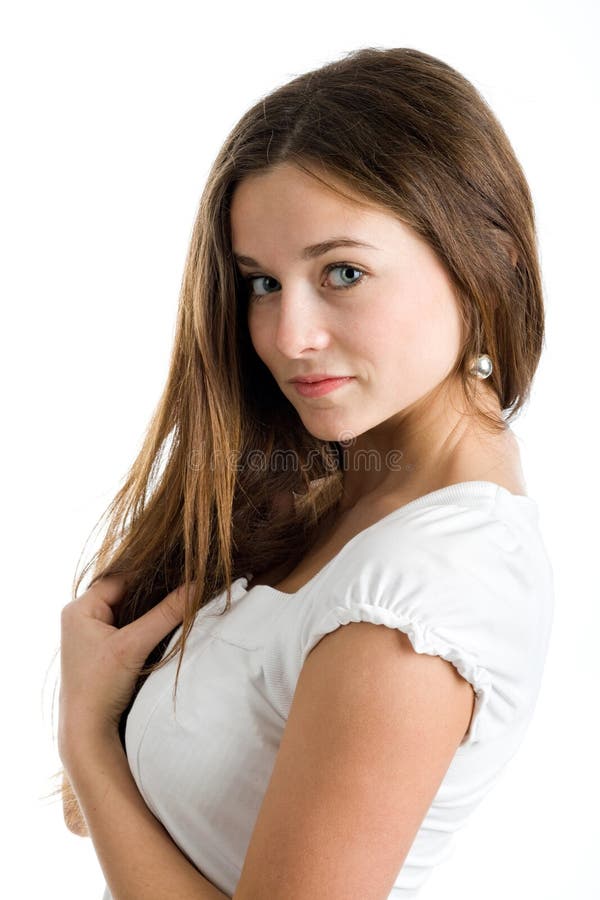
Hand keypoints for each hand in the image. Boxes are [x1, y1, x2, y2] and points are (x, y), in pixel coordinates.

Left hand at [58, 574, 186, 761]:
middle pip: (126, 593)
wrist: (86, 733)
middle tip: (185, 585)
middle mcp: (81, 618)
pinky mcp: (101, 652)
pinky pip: (128, 628)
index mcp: (80, 609)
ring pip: (129, 611)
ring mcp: (91, 636)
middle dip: (154, 592)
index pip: (121, 577)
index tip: (181, 570)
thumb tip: (197, 585)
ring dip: (151, 610)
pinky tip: (165, 626)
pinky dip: (146, 626)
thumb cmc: (99, 688)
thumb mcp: (134, 645)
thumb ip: (165, 614)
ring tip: (179, 603)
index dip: (151, 573)